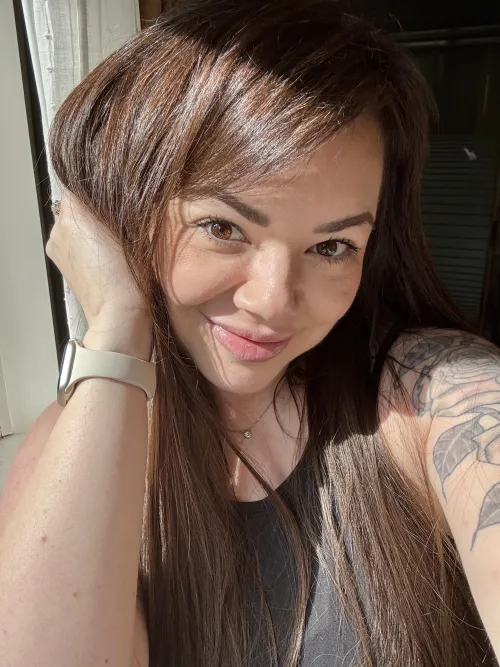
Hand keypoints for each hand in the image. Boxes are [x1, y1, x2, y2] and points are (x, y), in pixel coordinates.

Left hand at [46, 191, 151, 358]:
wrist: (119, 314)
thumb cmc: (128, 274)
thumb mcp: (131, 226)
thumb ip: (117, 202)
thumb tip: (115, 189)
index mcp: (73, 211)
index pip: (85, 184)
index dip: (106, 189)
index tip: (122, 200)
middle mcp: (59, 227)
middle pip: (78, 205)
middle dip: (98, 211)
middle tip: (122, 225)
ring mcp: (58, 247)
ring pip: (76, 226)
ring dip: (94, 230)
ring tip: (117, 246)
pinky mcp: (62, 266)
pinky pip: (75, 245)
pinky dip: (89, 248)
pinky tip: (108, 259)